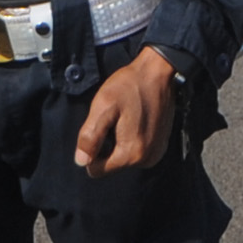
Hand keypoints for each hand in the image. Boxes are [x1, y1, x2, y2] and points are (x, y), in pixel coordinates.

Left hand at [74, 47, 184, 174]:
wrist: (157, 72)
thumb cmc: (129, 86)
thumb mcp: (103, 106)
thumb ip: (90, 136)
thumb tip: (82, 162)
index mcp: (131, 154)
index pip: (97, 170)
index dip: (91, 150)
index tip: (101, 127)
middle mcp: (147, 160)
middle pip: (111, 164)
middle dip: (107, 145)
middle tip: (115, 119)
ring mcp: (156, 153)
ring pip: (124, 158)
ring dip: (119, 141)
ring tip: (126, 118)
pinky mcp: (161, 146)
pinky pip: (137, 151)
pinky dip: (132, 139)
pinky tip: (135, 120)